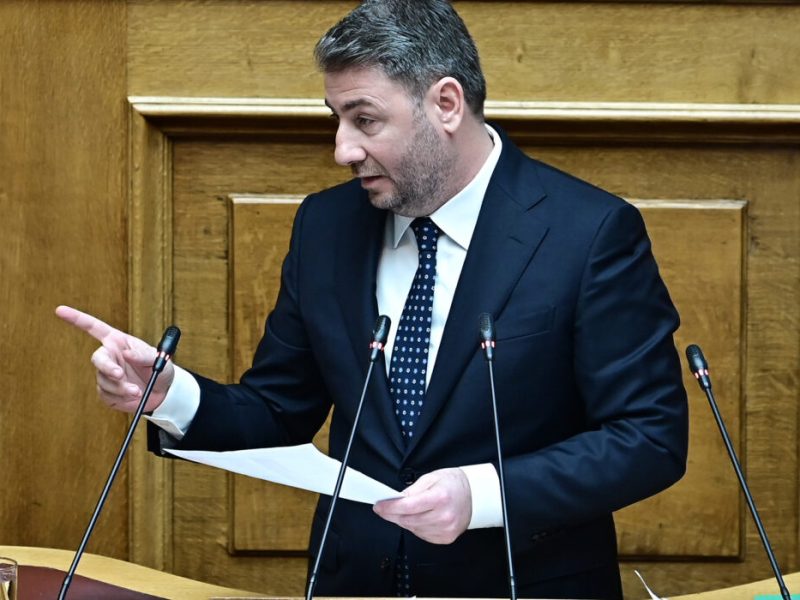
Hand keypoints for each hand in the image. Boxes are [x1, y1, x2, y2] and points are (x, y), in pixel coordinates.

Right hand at [55, 305, 173, 412]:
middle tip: (120, 375)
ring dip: (120, 387)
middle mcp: (110, 357)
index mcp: (118, 342)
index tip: (60, 310)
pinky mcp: (106, 392)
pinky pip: (107, 395)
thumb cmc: (161, 370)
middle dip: (107, 367)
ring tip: (137, 391)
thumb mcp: (158, 360)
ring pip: (104, 380)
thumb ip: (143, 356)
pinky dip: (120, 397)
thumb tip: (127, 354)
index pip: (94, 327)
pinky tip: (132, 396)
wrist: (163, 393)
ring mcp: (106, 375)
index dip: (77, 318)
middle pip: (97, 359)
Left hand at [373, 467, 471, 543]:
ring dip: (403, 521)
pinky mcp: (446, 538)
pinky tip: (416, 518)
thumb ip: (412, 490)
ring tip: (401, 511)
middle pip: (408, 520)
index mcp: (440, 498)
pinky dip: (414, 527)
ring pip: (413, 529)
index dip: (389, 507)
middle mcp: (444, 516)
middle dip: (392, 514)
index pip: (407, 506)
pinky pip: (422, 535)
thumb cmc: (454, 483)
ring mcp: (446, 529)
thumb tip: (395, 500)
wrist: (475, 495)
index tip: (378, 506)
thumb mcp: (432, 477)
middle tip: (383, 508)